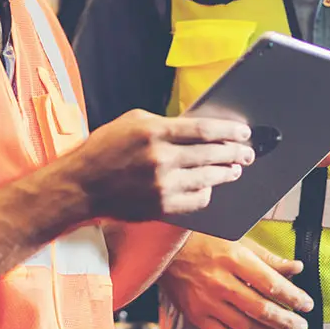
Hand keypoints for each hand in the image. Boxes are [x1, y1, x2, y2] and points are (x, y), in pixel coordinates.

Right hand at [71, 109, 254, 220]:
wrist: (82, 185)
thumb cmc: (106, 148)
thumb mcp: (133, 122)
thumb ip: (165, 123)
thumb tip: (198, 129)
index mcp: (153, 131)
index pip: (203, 130)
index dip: (228, 131)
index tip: (243, 132)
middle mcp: (160, 158)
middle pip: (211, 155)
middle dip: (234, 153)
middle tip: (248, 153)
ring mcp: (161, 185)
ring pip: (207, 179)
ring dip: (226, 174)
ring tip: (235, 169)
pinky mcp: (160, 207)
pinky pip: (195, 201)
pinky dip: (206, 192)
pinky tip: (209, 187)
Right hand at [160, 233, 312, 328]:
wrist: (163, 247)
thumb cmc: (201, 238)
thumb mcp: (236, 238)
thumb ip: (267, 257)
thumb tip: (296, 268)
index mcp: (232, 257)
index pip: (271, 283)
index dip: (293, 296)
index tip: (307, 304)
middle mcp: (220, 281)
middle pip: (262, 309)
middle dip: (288, 320)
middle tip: (301, 325)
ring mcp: (206, 300)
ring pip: (246, 326)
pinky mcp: (195, 315)